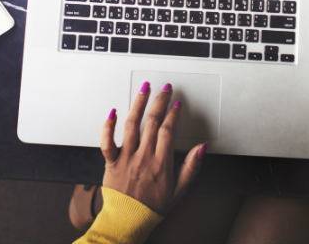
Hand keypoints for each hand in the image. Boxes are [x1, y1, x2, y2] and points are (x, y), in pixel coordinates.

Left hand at [100, 82, 206, 213]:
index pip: (168, 130)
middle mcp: (143, 156)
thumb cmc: (152, 207)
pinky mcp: (111, 162)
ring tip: (144, 88)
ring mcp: (126, 157)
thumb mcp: (179, 190)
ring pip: (131, 124)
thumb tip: (202, 148)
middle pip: (152, 122)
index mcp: (160, 163)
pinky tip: (112, 111)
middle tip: (165, 88)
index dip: (173, 114)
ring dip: (138, 104)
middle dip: (160, 102)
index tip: (177, 104)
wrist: (128, 221)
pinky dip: (108, 125)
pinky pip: (107, 141)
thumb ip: (191, 167)